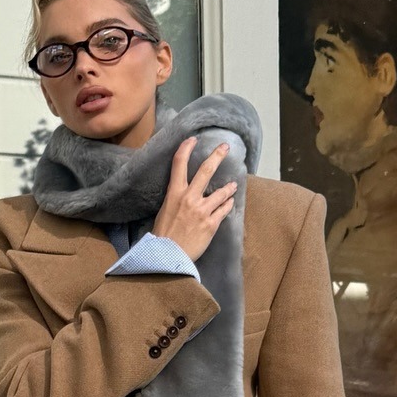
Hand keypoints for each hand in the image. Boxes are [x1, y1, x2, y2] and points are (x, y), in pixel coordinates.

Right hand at [151, 138, 238, 262]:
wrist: (167, 256)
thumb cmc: (163, 236)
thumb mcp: (164, 211)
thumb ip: (175, 199)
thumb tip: (181, 194)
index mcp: (174, 193)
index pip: (179, 164)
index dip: (186, 148)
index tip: (192, 139)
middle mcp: (189, 198)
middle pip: (206, 170)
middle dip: (217, 156)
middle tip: (225, 147)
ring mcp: (202, 210)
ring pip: (221, 192)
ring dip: (229, 187)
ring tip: (233, 185)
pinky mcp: (211, 224)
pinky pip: (224, 210)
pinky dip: (228, 205)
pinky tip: (230, 203)